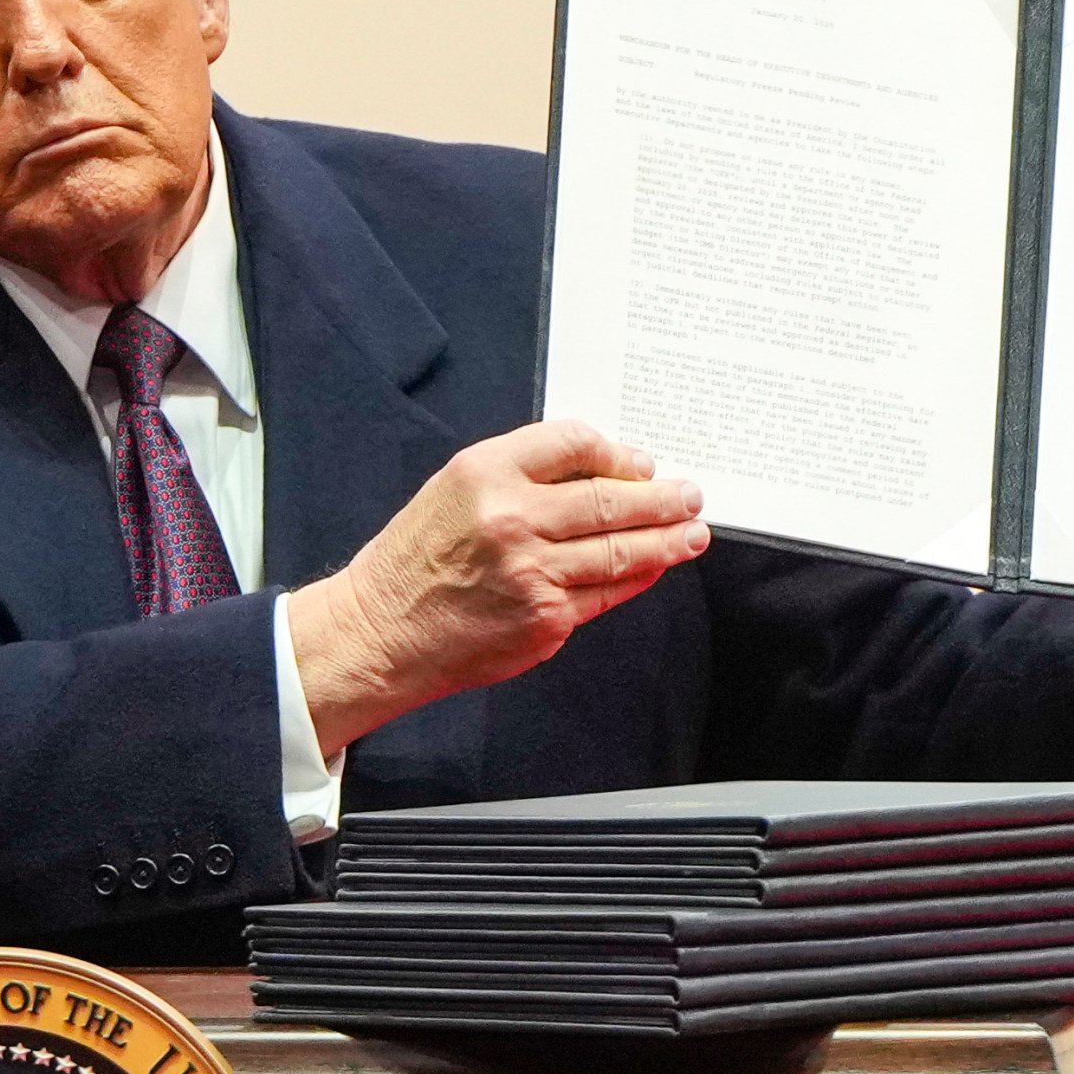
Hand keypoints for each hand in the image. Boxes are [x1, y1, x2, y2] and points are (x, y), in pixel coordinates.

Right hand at [285, 424, 707, 752]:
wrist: (380, 631)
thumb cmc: (415, 560)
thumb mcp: (456, 490)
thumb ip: (522, 476)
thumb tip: (600, 475)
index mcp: (487, 471)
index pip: (575, 442)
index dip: (618, 452)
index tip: (641, 464)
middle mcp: (513, 518)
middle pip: (611, 499)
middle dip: (662, 498)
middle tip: (690, 496)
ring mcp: (533, 572)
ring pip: (620, 549)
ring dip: (667, 540)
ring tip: (693, 531)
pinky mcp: (545, 617)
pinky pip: (607, 592)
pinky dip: (638, 577)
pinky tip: (656, 566)